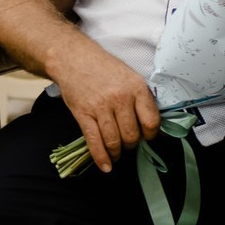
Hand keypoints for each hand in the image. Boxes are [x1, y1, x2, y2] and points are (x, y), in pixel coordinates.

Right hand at [45, 39, 160, 171]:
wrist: (73, 58)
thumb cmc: (103, 67)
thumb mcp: (129, 76)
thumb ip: (140, 99)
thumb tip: (150, 125)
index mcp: (136, 88)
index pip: (151, 121)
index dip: (151, 134)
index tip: (147, 137)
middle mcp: (120, 98)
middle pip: (132, 135)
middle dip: (131, 144)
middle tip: (128, 143)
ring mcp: (100, 107)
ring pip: (114, 141)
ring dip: (117, 152)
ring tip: (117, 154)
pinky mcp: (83, 114)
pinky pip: (94, 141)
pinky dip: (101, 158)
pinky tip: (106, 166)